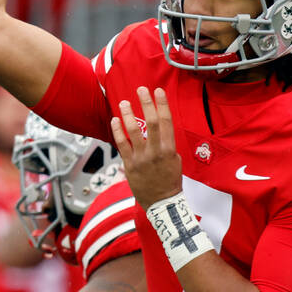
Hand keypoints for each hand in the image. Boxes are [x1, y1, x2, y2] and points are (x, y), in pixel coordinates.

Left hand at [110, 87, 181, 208]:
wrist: (162, 202)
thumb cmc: (170, 181)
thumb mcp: (176, 161)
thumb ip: (168, 145)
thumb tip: (161, 130)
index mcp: (169, 149)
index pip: (166, 121)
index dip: (162, 104)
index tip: (158, 91)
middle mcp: (156, 151)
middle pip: (151, 122)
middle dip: (146, 103)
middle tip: (141, 90)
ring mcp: (141, 158)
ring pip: (133, 131)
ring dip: (128, 114)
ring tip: (124, 102)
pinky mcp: (129, 165)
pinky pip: (121, 144)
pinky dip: (117, 130)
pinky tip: (115, 120)